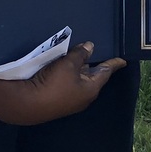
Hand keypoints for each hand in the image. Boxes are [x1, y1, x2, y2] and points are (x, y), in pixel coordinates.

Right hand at [0, 43, 125, 124]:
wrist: (26, 104)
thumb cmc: (52, 84)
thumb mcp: (68, 64)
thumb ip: (80, 53)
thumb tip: (90, 47)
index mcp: (91, 88)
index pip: (106, 72)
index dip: (114, 64)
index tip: (123, 60)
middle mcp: (84, 97)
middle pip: (92, 76)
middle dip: (93, 64)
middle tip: (95, 51)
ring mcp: (70, 100)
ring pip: (79, 79)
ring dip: (79, 68)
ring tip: (79, 55)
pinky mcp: (58, 100)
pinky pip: (68, 83)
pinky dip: (68, 74)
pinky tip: (64, 66)